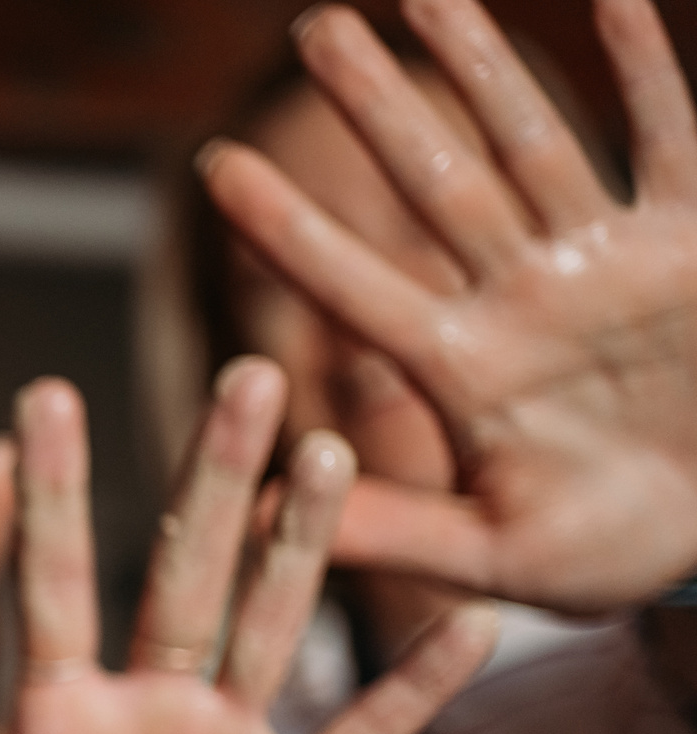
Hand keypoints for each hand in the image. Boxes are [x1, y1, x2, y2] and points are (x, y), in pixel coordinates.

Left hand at [0, 363, 496, 733]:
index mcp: (54, 711)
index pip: (49, 583)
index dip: (49, 494)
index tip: (45, 392)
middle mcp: (144, 707)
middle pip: (182, 573)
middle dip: (214, 477)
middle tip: (250, 371)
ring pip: (270, 627)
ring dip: (304, 546)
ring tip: (336, 452)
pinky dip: (409, 689)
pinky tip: (474, 623)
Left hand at [204, 0, 696, 612]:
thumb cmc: (603, 552)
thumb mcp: (494, 554)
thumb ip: (390, 531)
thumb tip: (261, 522)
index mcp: (463, 368)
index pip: (352, 285)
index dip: (286, 227)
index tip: (212, 166)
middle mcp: (522, 298)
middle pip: (435, 184)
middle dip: (377, 107)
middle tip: (314, 27)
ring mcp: (605, 262)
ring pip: (532, 142)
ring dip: (484, 66)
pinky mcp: (692, 243)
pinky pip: (667, 141)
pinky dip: (649, 71)